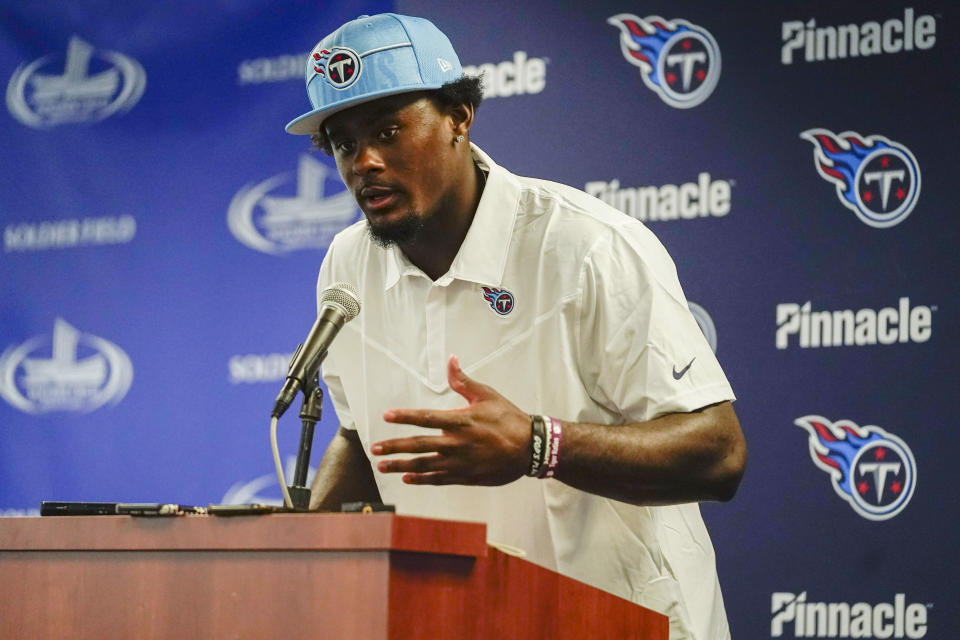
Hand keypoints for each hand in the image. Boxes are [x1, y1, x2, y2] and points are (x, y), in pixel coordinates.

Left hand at [371, 355, 530, 485]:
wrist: (530, 448)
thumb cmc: (509, 418)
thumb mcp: (487, 395)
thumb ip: (464, 381)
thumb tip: (451, 360)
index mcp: (462, 421)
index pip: (426, 418)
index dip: (404, 417)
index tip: (386, 416)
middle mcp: (457, 444)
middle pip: (419, 446)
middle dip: (394, 447)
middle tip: (375, 448)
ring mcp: (461, 463)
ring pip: (425, 466)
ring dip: (401, 466)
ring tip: (383, 466)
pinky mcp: (466, 476)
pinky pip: (439, 479)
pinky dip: (422, 479)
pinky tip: (407, 478)